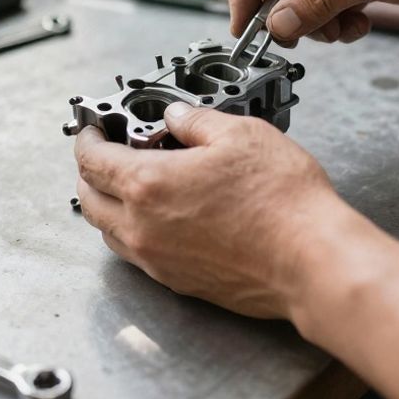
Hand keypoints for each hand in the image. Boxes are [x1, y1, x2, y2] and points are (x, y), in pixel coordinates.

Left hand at [73, 102, 345, 317]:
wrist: (311, 260)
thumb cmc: (283, 201)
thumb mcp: (241, 134)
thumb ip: (196, 122)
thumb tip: (176, 117)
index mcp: (148, 184)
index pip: (92, 160)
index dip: (87, 137)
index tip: (92, 129)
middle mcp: (143, 227)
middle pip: (89, 200)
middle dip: (90, 173)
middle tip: (105, 154)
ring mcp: (158, 260)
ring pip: (109, 233)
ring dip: (108, 206)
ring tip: (131, 185)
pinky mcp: (178, 281)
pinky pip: (137, 255)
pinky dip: (134, 232)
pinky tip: (160, 217)